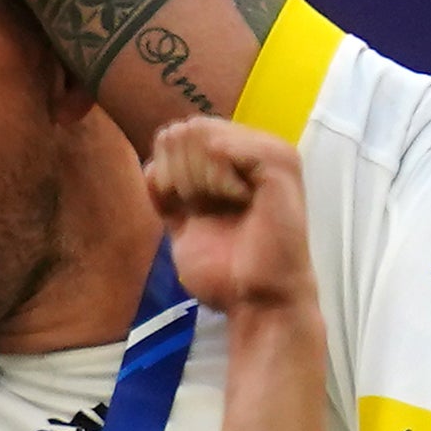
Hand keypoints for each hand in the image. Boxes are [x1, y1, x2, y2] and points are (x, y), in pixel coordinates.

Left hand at [146, 118, 313, 319]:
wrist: (255, 298)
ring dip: (197, 179)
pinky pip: (222, 147)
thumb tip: (151, 162)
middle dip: (179, 174)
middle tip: (208, 210)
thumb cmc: (224, 268)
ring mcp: (268, 152)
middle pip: (184, 131)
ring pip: (201, 135)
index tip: (188, 211)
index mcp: (231, 161)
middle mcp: (251, 149)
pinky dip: (216, 179)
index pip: (174, 138)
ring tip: (226, 208)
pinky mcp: (279, 163)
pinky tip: (238, 201)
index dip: (166, 175)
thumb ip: (166, 190)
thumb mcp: (180, 222)